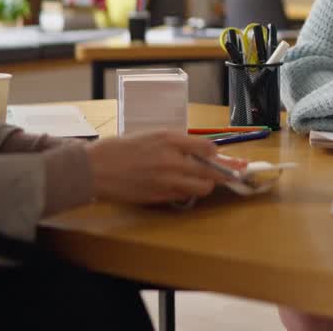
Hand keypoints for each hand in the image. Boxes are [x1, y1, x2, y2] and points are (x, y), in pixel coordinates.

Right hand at [85, 131, 248, 204]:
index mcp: (169, 139)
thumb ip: (176, 143)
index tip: (220, 154)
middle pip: (212, 170)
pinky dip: (188, 192)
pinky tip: (185, 187)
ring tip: (205, 181)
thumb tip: (201, 150)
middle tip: (236, 172)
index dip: (217, 153)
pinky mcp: (160, 196)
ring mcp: (167, 180)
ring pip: (203, 187)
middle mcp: (171, 160)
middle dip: (226, 172)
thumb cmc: (122, 149)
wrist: (96, 169)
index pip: (207, 147)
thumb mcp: (151, 136)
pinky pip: (184, 196)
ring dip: (207, 185)